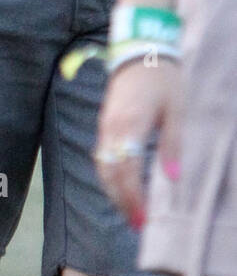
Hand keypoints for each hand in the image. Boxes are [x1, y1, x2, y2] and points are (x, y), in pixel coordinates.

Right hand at [96, 58, 181, 227]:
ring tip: (129, 209)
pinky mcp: (104, 122)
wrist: (140, 51)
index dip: (133, 197)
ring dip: (113, 190)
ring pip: (102, 165)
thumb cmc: (162, 81)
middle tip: (137, 223)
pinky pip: (101, 155)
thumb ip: (172, 145)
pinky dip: (109, 175)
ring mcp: (105, 125)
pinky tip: (121, 185)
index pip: (126, 171)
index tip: (144, 218)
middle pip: (109, 173)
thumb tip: (173, 179)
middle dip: (121, 200)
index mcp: (130, 126)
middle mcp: (112, 128)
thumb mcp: (175, 111)